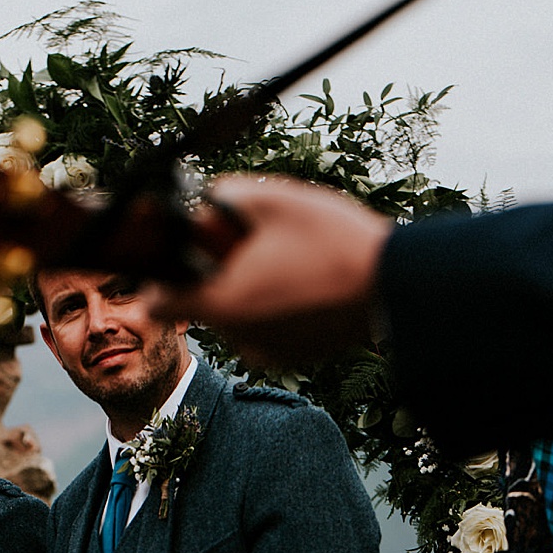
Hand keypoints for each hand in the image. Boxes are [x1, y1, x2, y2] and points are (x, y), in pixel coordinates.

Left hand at [143, 174, 393, 367]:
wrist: (395, 285)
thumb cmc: (334, 240)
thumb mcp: (275, 198)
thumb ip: (225, 195)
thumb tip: (206, 202)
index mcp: (220, 301)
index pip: (158, 302)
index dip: (162, 277)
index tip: (183, 257)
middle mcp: (236, 335)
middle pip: (202, 303)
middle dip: (215, 273)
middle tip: (250, 245)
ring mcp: (265, 350)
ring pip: (235, 316)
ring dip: (247, 289)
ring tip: (287, 261)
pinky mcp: (293, 356)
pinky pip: (265, 329)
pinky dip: (274, 308)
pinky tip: (305, 283)